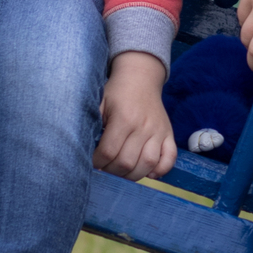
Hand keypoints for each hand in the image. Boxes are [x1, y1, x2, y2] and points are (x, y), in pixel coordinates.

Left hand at [95, 51, 176, 179]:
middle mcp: (143, 126)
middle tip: (106, 167)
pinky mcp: (168, 134)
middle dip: (112, 171)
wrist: (140, 77)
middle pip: (127, 162)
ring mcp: (158, 131)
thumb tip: (83, 149)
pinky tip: (148, 173)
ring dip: (133, 175)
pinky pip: (169, 158)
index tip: (93, 162)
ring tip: (122, 172)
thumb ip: (92, 124)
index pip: (109, 151)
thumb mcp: (99, 102)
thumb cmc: (116, 92)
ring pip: (148, 164)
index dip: (98, 162)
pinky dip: (160, 170)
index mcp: (123, 118)